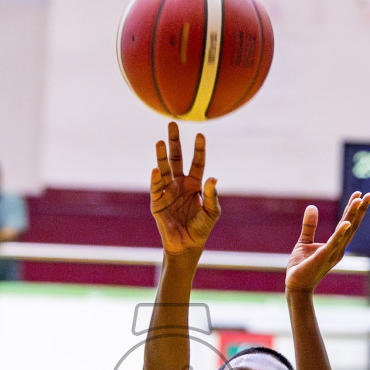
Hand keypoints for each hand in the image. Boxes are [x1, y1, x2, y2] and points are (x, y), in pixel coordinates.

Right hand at [150, 122, 218, 254]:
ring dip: (161, 156)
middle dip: (174, 141)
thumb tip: (213, 178)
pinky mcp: (157, 201)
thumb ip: (212, 195)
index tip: (200, 135)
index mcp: (194, 184)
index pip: (197, 162)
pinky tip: (156, 169)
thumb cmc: (201, 229)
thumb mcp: (212, 212)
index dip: (198, 149)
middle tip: (172, 124)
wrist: (187, 245)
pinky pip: (156, 187)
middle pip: (176, 158)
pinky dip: (155, 178)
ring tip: (159, 141)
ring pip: (164, 169)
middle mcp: (179, 183)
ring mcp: (167, 191)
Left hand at [286, 191, 369, 294]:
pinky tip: (346, 223)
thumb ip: (310, 226)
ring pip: (346, 232)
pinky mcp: (323, 257)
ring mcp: (332, 253)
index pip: (347, 223)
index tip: (359, 194)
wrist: (295, 285)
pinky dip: (340, 233)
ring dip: (353, 215)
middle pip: (352, 225)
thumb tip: (312, 206)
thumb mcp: (304, 242)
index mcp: (336, 245)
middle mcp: (339, 249)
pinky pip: (333, 243)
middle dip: (361, 209)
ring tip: (359, 201)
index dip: (353, 209)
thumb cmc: (301, 267)